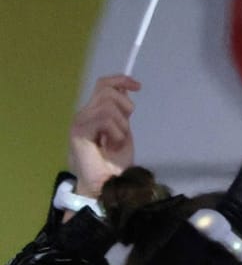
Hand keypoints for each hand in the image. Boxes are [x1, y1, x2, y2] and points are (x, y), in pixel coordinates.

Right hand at [69, 75, 139, 196]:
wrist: (107, 184)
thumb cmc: (114, 163)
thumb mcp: (123, 132)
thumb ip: (121, 113)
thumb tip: (126, 88)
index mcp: (95, 113)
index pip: (103, 84)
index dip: (120, 80)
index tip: (138, 86)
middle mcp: (84, 114)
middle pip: (107, 91)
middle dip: (125, 107)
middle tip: (124, 130)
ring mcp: (80, 122)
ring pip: (108, 106)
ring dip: (121, 126)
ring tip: (115, 143)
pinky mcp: (78, 132)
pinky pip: (104, 119)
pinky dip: (115, 133)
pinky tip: (110, 146)